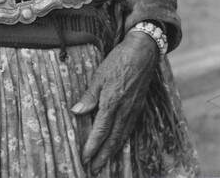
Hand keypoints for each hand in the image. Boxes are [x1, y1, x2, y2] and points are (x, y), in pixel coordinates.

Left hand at [71, 30, 158, 173]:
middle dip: (102, 156)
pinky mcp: (138, 108)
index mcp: (112, 101)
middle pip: (113, 139)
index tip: (85, 158)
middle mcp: (124, 110)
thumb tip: (76, 111)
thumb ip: (89, 95)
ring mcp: (133, 110)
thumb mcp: (99, 75)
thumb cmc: (118, 61)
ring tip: (103, 163)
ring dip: (112, 152)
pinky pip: (129, 130)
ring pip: (122, 137)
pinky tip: (116, 146)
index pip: (101, 130)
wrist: (143, 53)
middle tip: (93, 169)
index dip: (92, 146)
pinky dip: (121, 142)